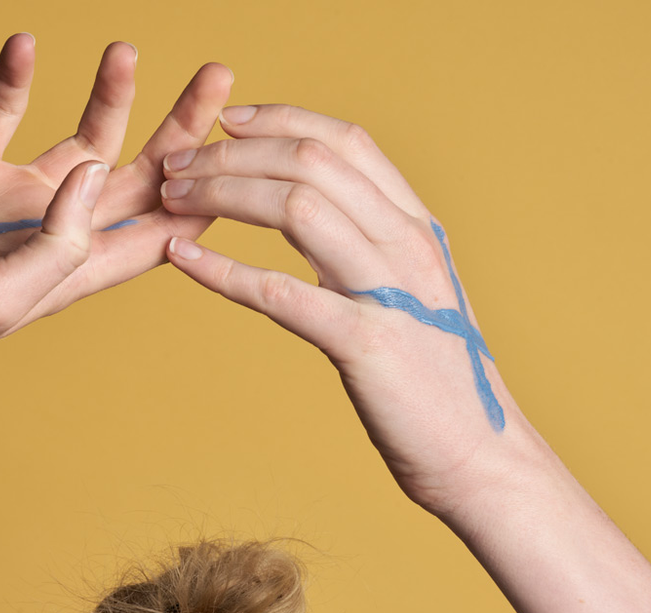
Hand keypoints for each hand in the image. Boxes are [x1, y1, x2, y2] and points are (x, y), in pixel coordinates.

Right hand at [0, 34, 231, 381]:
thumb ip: (58, 244)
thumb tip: (102, 174)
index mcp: (74, 269)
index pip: (162, 230)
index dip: (206, 194)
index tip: (244, 151)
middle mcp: (55, 228)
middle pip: (139, 173)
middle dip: (182, 129)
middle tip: (218, 79)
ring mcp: (12, 194)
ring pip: (81, 135)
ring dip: (110, 95)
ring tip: (127, 50)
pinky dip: (14, 78)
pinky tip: (26, 44)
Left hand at [161, 105, 527, 515]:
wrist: (478, 454)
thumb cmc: (432, 376)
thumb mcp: (411, 290)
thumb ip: (370, 243)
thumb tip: (311, 208)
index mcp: (416, 226)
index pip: (346, 142)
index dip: (281, 119)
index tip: (227, 120)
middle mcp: (406, 244)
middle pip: (311, 162)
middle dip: (233, 154)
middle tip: (178, 164)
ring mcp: (389, 291)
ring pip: (296, 208)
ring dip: (222, 195)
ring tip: (172, 199)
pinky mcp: (366, 344)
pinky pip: (280, 293)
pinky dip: (222, 271)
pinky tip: (180, 259)